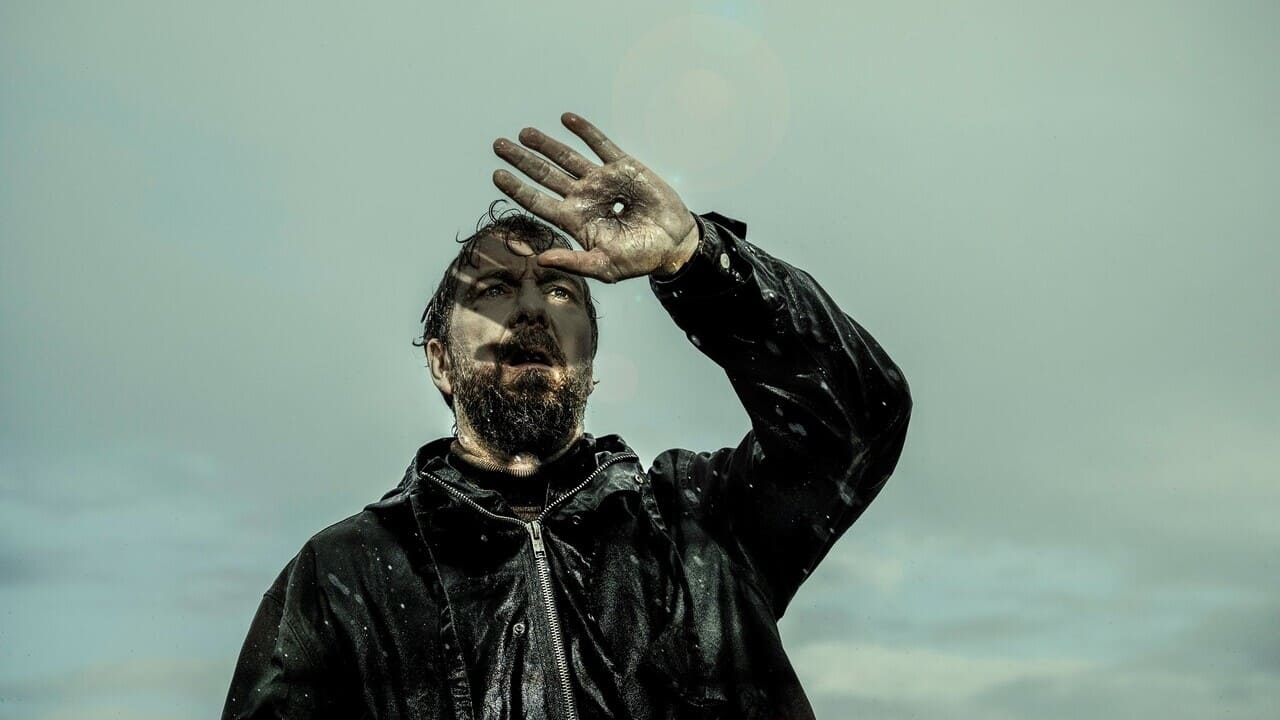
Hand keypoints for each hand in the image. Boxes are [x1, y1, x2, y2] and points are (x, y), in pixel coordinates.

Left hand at [492, 112, 699, 282]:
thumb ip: (573, 262)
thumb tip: (540, 261)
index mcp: (574, 219)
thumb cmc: (638, 258)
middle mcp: (583, 197)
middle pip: (545, 174)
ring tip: (524, 133)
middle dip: (522, 160)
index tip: (497, 175)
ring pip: (567, 157)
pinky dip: (584, 131)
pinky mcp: (623, 167)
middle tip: (499, 145)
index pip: (537, 201)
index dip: (517, 188)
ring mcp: (602, 180)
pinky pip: (600, 144)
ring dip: (546, 144)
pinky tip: (566, 119)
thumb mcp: (604, 267)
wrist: (674, 244)